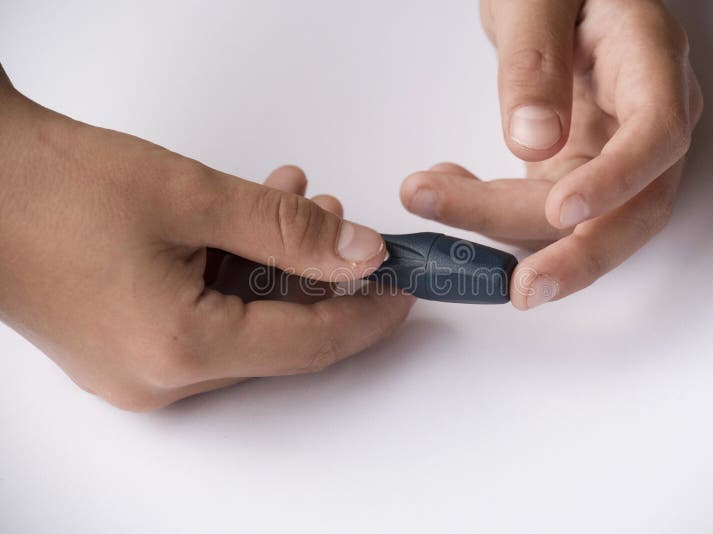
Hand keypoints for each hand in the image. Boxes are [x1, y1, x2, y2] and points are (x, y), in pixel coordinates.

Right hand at [0, 76, 413, 410]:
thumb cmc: (55, 183)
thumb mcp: (194, 195)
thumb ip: (289, 231)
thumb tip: (360, 253)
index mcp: (178, 349)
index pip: (310, 344)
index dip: (368, 313)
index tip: (404, 285)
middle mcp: (158, 377)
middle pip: (280, 338)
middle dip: (324, 282)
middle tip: (357, 236)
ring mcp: (138, 368)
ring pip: (245, 324)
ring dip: (280, 268)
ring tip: (302, 206)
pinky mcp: (126, 347)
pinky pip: (207, 318)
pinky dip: (238, 274)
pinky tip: (249, 220)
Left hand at [401, 0, 702, 309]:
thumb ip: (536, 60)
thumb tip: (532, 139)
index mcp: (652, 65)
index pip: (657, 138)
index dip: (615, 185)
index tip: (563, 212)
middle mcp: (644, 120)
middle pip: (632, 208)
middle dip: (575, 256)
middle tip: (518, 287)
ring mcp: (611, 153)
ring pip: (580, 223)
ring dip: (507, 230)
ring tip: (428, 198)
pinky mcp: (574, 171)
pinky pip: (540, 210)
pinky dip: (487, 210)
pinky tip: (442, 188)